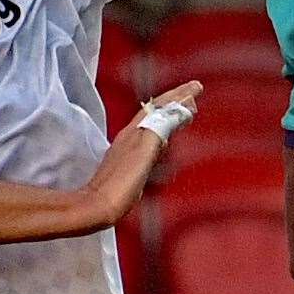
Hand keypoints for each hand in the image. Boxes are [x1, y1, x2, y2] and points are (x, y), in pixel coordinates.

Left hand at [87, 81, 203, 225]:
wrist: (97, 206)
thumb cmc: (121, 182)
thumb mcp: (145, 149)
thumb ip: (161, 127)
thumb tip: (179, 110)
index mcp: (136, 131)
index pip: (161, 105)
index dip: (179, 95)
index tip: (196, 86)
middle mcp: (131, 136)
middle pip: (156, 111)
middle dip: (175, 101)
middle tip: (193, 93)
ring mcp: (128, 151)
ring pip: (153, 125)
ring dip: (169, 115)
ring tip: (183, 112)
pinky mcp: (129, 166)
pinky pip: (150, 141)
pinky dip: (162, 133)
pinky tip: (164, 142)